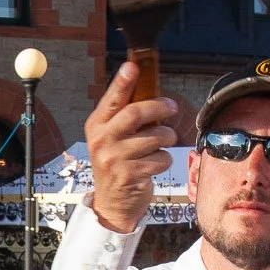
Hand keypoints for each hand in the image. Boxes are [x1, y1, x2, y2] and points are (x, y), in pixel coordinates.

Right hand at [87, 62, 178, 233]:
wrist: (113, 203)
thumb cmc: (118, 163)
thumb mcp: (113, 137)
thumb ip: (124, 116)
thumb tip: (146, 85)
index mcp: (96, 125)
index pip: (111, 99)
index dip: (122, 82)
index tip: (132, 66)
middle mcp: (102, 140)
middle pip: (135, 113)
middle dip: (159, 107)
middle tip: (172, 107)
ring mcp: (114, 159)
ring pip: (154, 137)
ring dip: (167, 137)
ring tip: (165, 140)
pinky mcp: (129, 175)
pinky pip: (160, 158)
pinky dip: (165, 159)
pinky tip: (156, 163)